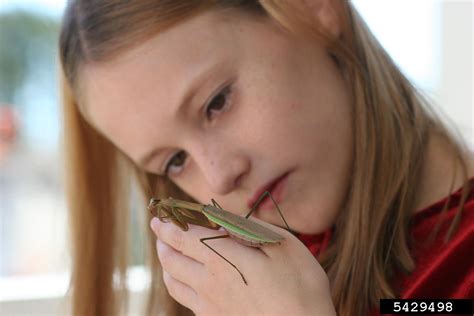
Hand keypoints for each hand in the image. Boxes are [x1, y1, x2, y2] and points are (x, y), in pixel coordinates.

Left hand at [151, 217, 335, 315]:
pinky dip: (176, 283)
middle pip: (171, 258)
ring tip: (165, 250)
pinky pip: (184, 300)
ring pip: (173, 280)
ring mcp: (209, 305)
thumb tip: (220, 218)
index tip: (160, 214)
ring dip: (165, 262)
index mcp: (222, 258)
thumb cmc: (300, 285)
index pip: (183, 236)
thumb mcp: (281, 244)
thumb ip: (247, 227)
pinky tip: (182, 280)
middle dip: (162, 239)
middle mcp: (208, 282)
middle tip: (159, 227)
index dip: (168, 223)